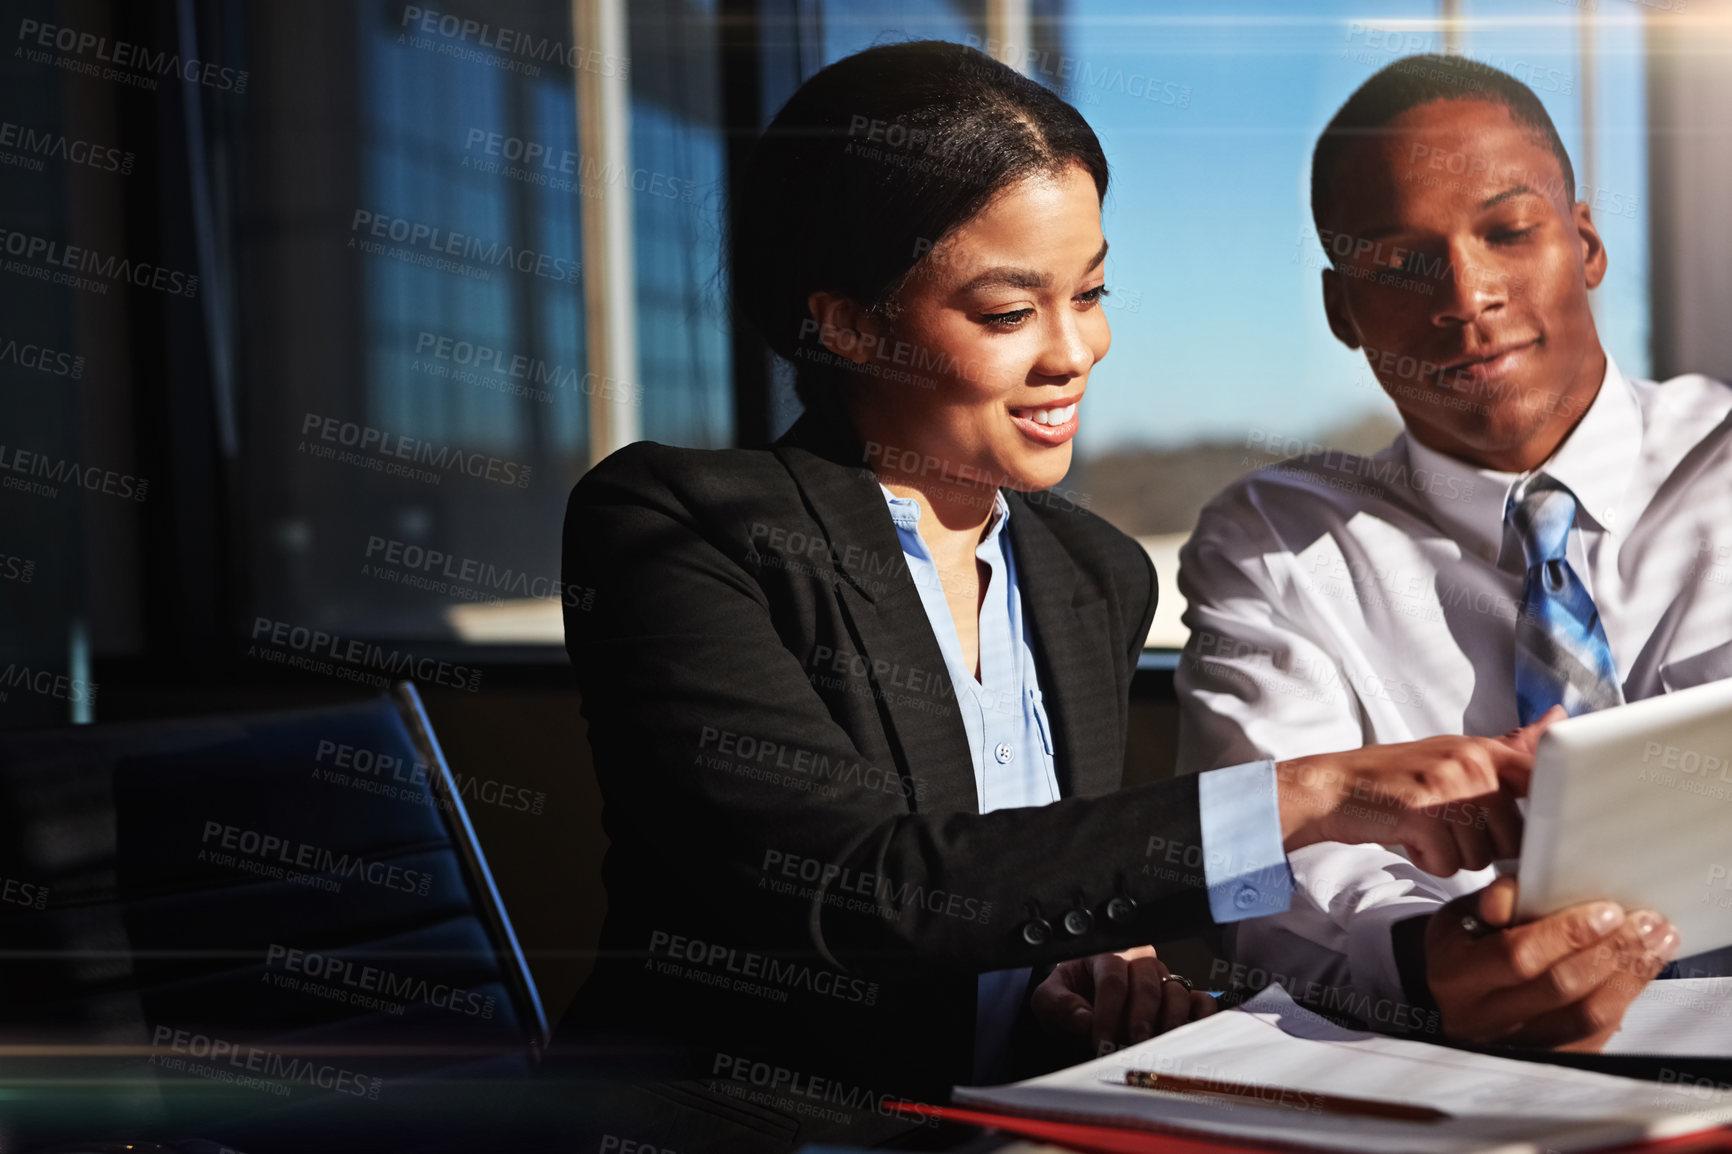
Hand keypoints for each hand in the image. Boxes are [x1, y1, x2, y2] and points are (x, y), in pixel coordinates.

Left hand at [1030, 946, 1216, 1056]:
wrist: (1081, 1011)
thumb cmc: (1069, 1001)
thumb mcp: (1048, 999)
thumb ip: (1058, 1004)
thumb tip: (1084, 1019)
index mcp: (1106, 956)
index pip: (1113, 979)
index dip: (1108, 1012)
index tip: (1101, 1040)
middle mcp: (1139, 963)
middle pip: (1147, 985)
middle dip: (1138, 1019)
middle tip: (1131, 1045)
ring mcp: (1163, 980)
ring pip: (1176, 992)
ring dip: (1167, 1022)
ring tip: (1157, 1047)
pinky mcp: (1183, 999)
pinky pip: (1201, 1002)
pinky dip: (1201, 1018)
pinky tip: (1188, 1036)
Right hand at [1274, 705, 1564, 875]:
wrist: (1332, 786)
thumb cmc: (1396, 776)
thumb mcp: (1455, 752)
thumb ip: (1511, 745)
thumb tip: (1560, 717)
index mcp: (1484, 751)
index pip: (1543, 786)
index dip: (1542, 818)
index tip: (1518, 825)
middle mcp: (1471, 764)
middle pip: (1513, 838)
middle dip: (1482, 844)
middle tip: (1447, 825)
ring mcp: (1446, 787)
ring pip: (1480, 856)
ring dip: (1452, 854)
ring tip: (1425, 830)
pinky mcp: (1422, 814)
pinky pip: (1447, 863)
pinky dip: (1427, 860)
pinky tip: (1410, 839)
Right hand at [1427, 876, 1678, 1049]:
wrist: (1456, 1006)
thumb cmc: (1465, 951)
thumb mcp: (1462, 917)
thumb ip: (1497, 900)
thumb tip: (1528, 888)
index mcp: (1456, 975)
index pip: (1517, 956)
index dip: (1566, 934)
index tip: (1607, 912)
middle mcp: (1483, 1019)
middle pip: (1560, 988)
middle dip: (1610, 951)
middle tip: (1646, 923)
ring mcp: (1516, 1047)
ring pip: (1585, 1017)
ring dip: (1629, 976)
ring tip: (1656, 943)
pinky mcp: (1547, 1062)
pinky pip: (1596, 1036)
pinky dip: (1624, 1000)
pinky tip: (1641, 971)